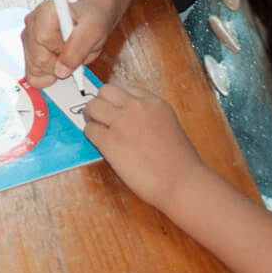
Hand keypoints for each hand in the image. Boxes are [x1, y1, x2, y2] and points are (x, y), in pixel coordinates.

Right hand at [22, 0, 110, 86]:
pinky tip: (58, 62)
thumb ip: (78, 50)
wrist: (87, 19)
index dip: (62, 51)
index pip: (44, 39)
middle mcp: (32, 23)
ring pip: (34, 67)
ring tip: (67, 56)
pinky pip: (32, 72)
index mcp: (46, 12)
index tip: (74, 49)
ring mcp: (27, 36)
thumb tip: (61, 70)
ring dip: (54, 69)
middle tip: (74, 54)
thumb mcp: (93, 32)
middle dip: (60, 64)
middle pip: (38, 58)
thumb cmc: (90, 20)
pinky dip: (48, 74)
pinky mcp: (27, 50)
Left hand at [82, 81, 204, 211]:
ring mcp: (121, 122)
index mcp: (155, 103)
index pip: (126, 89)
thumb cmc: (180, 164)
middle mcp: (137, 107)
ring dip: (91, 116)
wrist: (182, 183)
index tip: (116, 109)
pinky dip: (90, 136)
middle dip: (102, 103)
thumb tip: (131, 120)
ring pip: (92, 106)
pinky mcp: (109, 141)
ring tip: (96, 127)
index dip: (118, 101)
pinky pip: (90, 130)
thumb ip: (149, 118)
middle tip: (100, 116)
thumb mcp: (169, 126)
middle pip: (106, 91)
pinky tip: (98, 143)